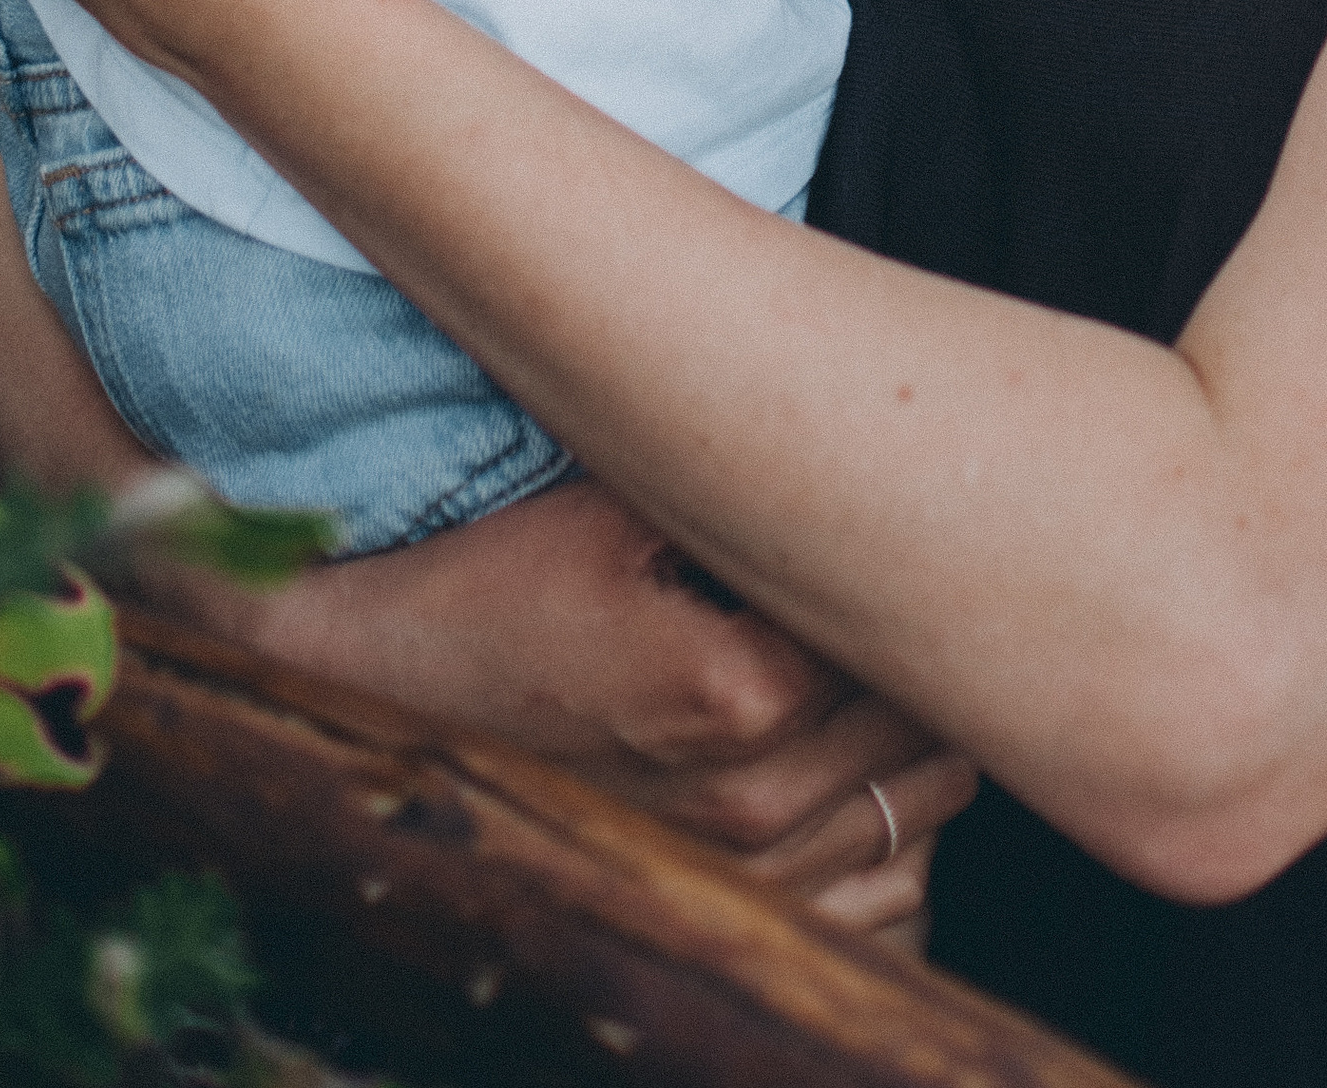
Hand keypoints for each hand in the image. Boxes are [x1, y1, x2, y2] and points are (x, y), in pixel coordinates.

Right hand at [150, 475, 976, 934]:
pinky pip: (893, 897)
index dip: (917, 573)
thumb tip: (862, 410)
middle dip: (930, 657)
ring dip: (917, 746)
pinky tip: (852, 767)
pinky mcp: (737, 916)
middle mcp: (750, 807)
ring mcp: (743, 878)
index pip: (913, 636)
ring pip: (929, 811)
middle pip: (934, 726)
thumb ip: (744, 473)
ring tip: (870, 675)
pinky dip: (893, 836)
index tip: (912, 526)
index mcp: (739, 694)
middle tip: (895, 592)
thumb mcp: (622, 500)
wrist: (393, 696)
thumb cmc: (505, 587)